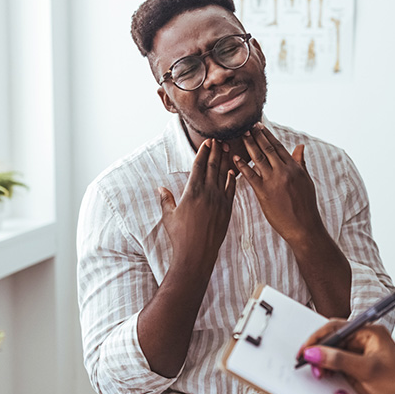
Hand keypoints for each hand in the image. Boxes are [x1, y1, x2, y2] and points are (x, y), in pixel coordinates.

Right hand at [158, 139, 236, 273]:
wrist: (197, 253)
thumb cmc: (180, 236)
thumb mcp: (169, 216)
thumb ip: (166, 200)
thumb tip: (161, 188)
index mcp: (192, 191)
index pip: (198, 166)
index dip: (202, 152)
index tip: (207, 142)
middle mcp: (207, 193)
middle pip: (212, 166)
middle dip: (215, 151)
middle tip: (218, 139)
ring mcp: (219, 200)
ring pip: (223, 175)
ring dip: (225, 160)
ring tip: (227, 148)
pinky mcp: (227, 209)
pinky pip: (231, 189)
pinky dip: (232, 178)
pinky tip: (233, 170)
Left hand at [231, 123, 323, 244]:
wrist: (303, 226)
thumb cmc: (306, 205)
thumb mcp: (306, 180)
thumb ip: (300, 162)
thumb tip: (300, 146)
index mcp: (294, 168)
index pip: (278, 147)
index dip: (268, 135)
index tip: (259, 126)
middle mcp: (283, 171)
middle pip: (267, 149)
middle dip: (256, 136)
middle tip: (247, 126)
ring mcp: (273, 181)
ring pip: (258, 159)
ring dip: (249, 146)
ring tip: (241, 136)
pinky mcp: (263, 193)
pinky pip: (250, 176)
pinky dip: (242, 166)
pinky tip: (235, 158)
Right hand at [298, 321, 394, 393]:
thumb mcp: (366, 372)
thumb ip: (338, 360)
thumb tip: (314, 352)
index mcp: (370, 333)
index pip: (336, 327)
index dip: (317, 339)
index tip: (304, 351)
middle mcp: (366, 340)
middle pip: (334, 339)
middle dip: (319, 351)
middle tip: (309, 366)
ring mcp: (364, 354)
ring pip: (335, 353)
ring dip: (324, 363)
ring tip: (318, 374)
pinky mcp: (362, 368)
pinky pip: (341, 365)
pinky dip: (331, 371)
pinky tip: (327, 378)